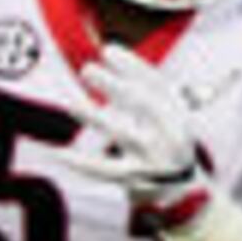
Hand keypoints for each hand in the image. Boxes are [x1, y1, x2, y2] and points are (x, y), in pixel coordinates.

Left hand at [71, 45, 213, 220]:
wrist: (183, 191)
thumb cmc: (165, 140)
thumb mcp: (164, 113)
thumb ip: (141, 88)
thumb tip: (108, 52)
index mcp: (179, 114)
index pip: (157, 84)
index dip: (132, 66)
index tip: (108, 50)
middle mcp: (169, 134)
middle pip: (143, 104)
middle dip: (115, 85)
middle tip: (87, 69)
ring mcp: (152, 157)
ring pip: (122, 134)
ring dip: (95, 117)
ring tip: (71, 103)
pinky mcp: (133, 179)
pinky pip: (103, 169)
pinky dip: (81, 162)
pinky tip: (59, 152)